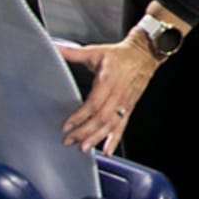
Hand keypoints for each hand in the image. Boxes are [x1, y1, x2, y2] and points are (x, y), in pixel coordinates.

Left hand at [59, 34, 159, 154]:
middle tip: (69, 141)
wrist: (145, 54)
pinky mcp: (130, 106)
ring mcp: (126, 102)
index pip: (93, 103)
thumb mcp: (95, 52)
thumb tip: (54, 48)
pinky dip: (115, 139)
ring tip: (84, 148)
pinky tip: (107, 150)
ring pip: (112, 124)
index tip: (66, 126)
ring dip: (97, 138)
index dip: (79, 117)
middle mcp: (118, 93)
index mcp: (108, 80)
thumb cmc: (120, 54)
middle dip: (85, 131)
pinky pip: (123, 125)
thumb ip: (72, 53)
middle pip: (101, 117)